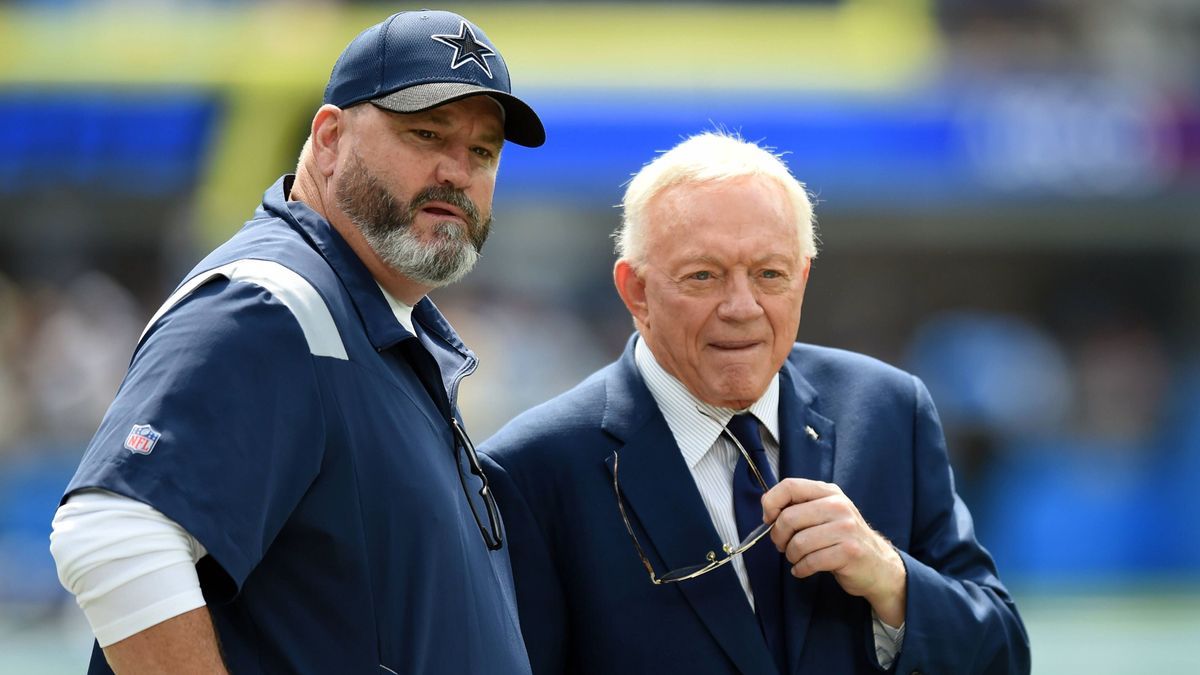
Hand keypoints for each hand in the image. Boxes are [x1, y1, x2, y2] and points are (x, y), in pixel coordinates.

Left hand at [761, 478, 906, 625]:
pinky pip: (810, 561)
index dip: (771, 503)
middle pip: (788, 518)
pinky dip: (800, 569)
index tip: (769, 519)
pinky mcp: (849, 552)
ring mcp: (845, 529)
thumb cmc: (844, 539)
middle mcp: (838, 506)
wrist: (879, 565)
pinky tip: (803, 569)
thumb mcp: (827, 513)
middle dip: (778, 537)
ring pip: (798, 543)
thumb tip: (767, 509)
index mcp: (829, 492)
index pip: (789, 486)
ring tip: (797, 558)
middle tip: (783, 545)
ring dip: (791, 556)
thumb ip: (801, 506)